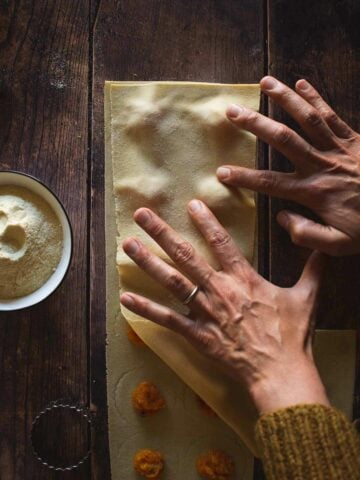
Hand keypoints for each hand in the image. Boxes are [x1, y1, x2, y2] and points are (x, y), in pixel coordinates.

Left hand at [120, 201, 328, 413]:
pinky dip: (146, 309)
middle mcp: (220, 290)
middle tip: (142, 214)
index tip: (191, 203)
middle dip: (162, 232)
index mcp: (244, 279)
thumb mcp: (307, 298)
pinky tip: (125, 297)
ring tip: (128, 244)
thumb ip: (313, 269)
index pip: (221, 242)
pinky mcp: (198, 335)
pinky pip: (167, 320)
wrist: (281, 372)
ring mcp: (206, 312)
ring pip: (172, 281)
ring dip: (148, 262)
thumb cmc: (292, 336)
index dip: (206, 221)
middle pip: (186, 255)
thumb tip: (324, 248)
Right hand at [217, 76, 359, 255]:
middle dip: (255, 124)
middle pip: (283, 139)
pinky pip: (332, 114)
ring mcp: (338, 148)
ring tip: (264, 83)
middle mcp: (322, 165)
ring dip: (284, 100)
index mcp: (314, 192)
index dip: (244, 177)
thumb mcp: (338, 244)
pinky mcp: (353, 138)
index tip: (221, 171)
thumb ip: (307, 235)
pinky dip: (316, 98)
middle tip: (232, 111)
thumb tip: (282, 218)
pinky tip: (302, 83)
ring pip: (306, 119)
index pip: (271, 182)